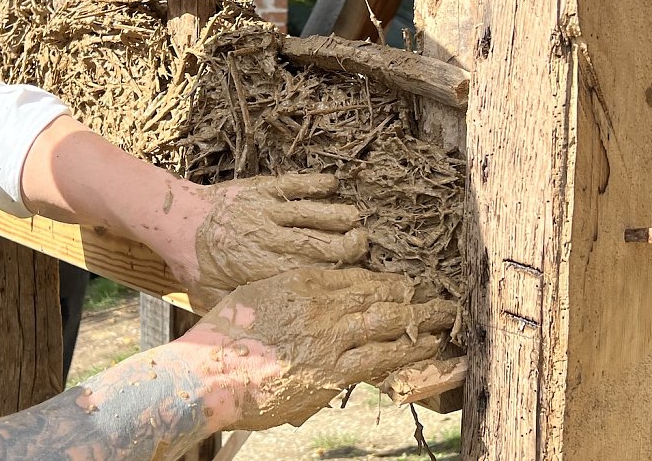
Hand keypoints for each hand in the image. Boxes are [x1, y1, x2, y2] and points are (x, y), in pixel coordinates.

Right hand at [177, 268, 455, 430]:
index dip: (382, 279)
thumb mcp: (251, 298)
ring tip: (444, 314)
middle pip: (375, 292)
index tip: (401, 282)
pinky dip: (409, 348)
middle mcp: (318, 303)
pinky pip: (382, 356)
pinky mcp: (331, 370)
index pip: (352, 276)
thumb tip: (307, 299)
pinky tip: (428, 344)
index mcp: (297, 281)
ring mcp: (327, 336)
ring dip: (420, 317)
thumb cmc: (220, 339)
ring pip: (386, 320)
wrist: (207, 374)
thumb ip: (284, 293)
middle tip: (435, 294)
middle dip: (410, 294)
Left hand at [181, 174, 367, 308]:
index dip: (337, 275)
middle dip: (348, 245)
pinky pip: (295, 184)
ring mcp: (265, 211)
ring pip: (312, 212)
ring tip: (355, 221)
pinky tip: (333, 185)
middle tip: (363, 245)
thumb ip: (247, 309)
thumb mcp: (215, 298)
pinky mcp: (261, 188)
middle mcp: (268, 240)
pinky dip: (316, 183)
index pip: (310, 275)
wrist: (173, 222)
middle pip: (320, 243)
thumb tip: (274, 327)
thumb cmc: (195, 264)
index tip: (355, 277)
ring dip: (338, 215)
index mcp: (261, 270)